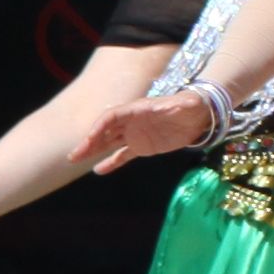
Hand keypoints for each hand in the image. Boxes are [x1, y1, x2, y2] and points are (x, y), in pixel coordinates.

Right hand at [80, 93, 214, 176]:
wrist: (200, 116)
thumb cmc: (193, 105)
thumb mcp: (189, 102)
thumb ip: (184, 103)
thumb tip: (185, 102)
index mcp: (137, 109)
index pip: (112, 117)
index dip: (100, 127)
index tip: (89, 139)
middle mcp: (131, 121)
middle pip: (105, 131)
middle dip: (89, 142)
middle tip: (73, 155)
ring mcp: (135, 134)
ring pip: (109, 143)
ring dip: (93, 151)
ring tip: (75, 160)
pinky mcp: (142, 146)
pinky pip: (122, 155)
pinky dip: (111, 162)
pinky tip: (98, 170)